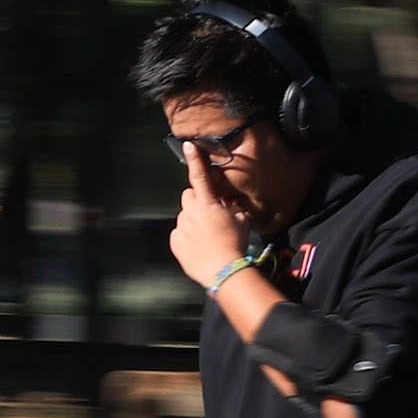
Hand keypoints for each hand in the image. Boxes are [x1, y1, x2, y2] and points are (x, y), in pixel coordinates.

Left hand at [169, 144, 250, 285]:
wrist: (224, 271)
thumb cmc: (235, 243)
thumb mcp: (241, 220)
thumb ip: (232, 207)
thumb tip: (228, 204)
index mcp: (207, 204)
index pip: (199, 176)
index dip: (195, 160)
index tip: (188, 146)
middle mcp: (190, 213)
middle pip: (189, 196)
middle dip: (199, 200)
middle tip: (212, 212)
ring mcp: (181, 228)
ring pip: (185, 216)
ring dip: (194, 219)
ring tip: (209, 235)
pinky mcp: (176, 243)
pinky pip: (181, 233)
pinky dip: (189, 236)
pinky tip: (201, 245)